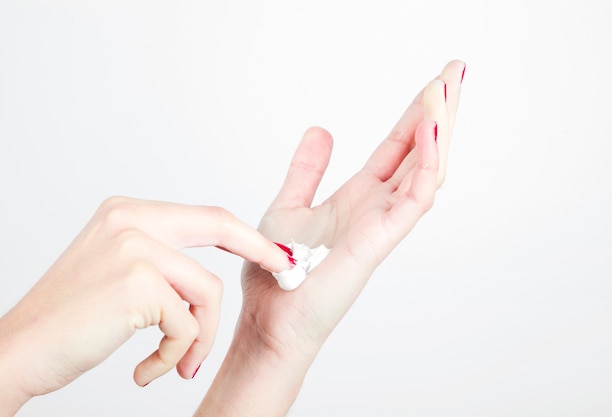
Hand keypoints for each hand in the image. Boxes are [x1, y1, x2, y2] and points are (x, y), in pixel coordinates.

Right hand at [0, 197, 290, 415]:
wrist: (19, 352)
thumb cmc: (70, 322)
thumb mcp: (119, 273)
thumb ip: (162, 259)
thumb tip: (210, 271)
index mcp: (128, 213)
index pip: (204, 216)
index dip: (245, 236)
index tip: (273, 252)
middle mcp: (131, 220)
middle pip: (220, 226)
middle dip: (260, 250)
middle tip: (285, 271)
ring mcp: (135, 247)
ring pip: (208, 291)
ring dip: (198, 338)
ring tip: (174, 363)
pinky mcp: (138, 283)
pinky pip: (188, 324)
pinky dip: (176, 355)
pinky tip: (147, 371)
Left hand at [196, 60, 464, 415]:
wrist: (271, 319)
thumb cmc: (279, 273)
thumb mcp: (291, 205)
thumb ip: (308, 170)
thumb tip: (321, 130)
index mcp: (360, 198)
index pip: (398, 148)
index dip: (416, 114)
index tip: (435, 81)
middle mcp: (378, 208)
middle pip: (419, 151)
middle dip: (439, 111)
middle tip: (457, 70)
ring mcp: (383, 224)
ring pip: (426, 169)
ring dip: (439, 129)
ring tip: (448, 87)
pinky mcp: (380, 241)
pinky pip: (414, 197)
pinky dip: (427, 163)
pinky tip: (431, 130)